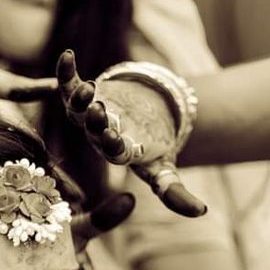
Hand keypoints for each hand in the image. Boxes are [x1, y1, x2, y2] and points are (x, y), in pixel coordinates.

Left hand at [57, 50, 205, 216]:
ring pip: (79, 108)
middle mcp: (99, 136)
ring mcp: (88, 115)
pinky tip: (67, 55)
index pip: (114, 151)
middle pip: (94, 129)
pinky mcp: (83, 95)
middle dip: (95, 120)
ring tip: (90, 87)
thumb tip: (202, 213)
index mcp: (118, 152)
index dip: (114, 144)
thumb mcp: (165, 169)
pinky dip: (67, 71)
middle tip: (97, 110)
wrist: (143, 118)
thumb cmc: (154, 147)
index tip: (115, 138)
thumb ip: (176, 192)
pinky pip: (70, 84)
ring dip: (82, 97)